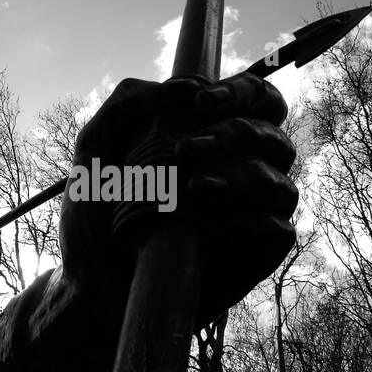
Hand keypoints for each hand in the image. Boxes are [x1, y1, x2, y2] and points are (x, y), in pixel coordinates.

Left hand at [59, 73, 297, 325]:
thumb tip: (187, 88)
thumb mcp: (95, 148)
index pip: (258, 101)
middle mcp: (243, 173)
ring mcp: (252, 216)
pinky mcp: (254, 257)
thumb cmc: (98, 215)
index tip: (200, 104)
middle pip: (276, 137)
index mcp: (215, 140)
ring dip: (239, 177)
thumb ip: (129, 101)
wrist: (91, 284)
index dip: (242, 92)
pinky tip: (209, 225)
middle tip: (183, 151)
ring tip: (192, 190)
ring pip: (280, 183)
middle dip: (234, 134)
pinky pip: (278, 230)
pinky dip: (249, 221)